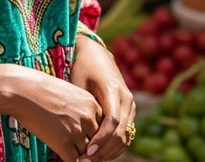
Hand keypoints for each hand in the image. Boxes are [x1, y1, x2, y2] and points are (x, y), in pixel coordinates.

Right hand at [4, 65, 103, 161]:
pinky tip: (58, 151)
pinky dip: (68, 160)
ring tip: (62, 144)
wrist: (22, 90)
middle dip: (85, 147)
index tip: (80, 137)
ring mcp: (77, 130)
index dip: (91, 136)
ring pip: (85, 154)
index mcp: (92, 104)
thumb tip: (85, 134)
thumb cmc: (42, 91)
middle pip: (95, 143)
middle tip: (71, 144)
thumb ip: (81, 112)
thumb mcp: (69, 95)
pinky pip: (74, 161)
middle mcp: (88, 117)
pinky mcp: (64, 143)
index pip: (101, 129)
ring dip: (75, 153)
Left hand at [70, 34, 136, 160]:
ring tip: (91, 161)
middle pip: (121, 134)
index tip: (87, 152)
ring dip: (110, 153)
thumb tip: (73, 135)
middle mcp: (127, 99)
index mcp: (114, 90)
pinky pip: (125, 134)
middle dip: (104, 151)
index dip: (101, 140)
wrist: (96, 53)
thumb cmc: (82, 67)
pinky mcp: (129, 110)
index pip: (112, 122)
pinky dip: (114, 147)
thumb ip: (81, 107)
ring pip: (126, 137)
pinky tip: (99, 154)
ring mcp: (130, 105)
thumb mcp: (78, 83)